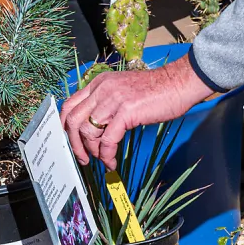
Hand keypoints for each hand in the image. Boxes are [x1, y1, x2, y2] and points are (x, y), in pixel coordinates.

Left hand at [61, 56, 214, 168]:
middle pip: (73, 119)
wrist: (178, 83)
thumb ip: (106, 104)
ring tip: (104, 158)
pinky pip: (107, 140)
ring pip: (88, 131)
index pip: (69, 105)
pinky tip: (112, 161)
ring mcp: (114, 98)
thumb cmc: (155, 91)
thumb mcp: (122, 91)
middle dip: (75, 144)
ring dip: (93, 151)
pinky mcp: (126, 110)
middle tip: (83, 158)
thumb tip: (93, 130)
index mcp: (99, 83)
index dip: (65, 128)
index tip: (71, 143)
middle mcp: (102, 88)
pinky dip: (107, 155)